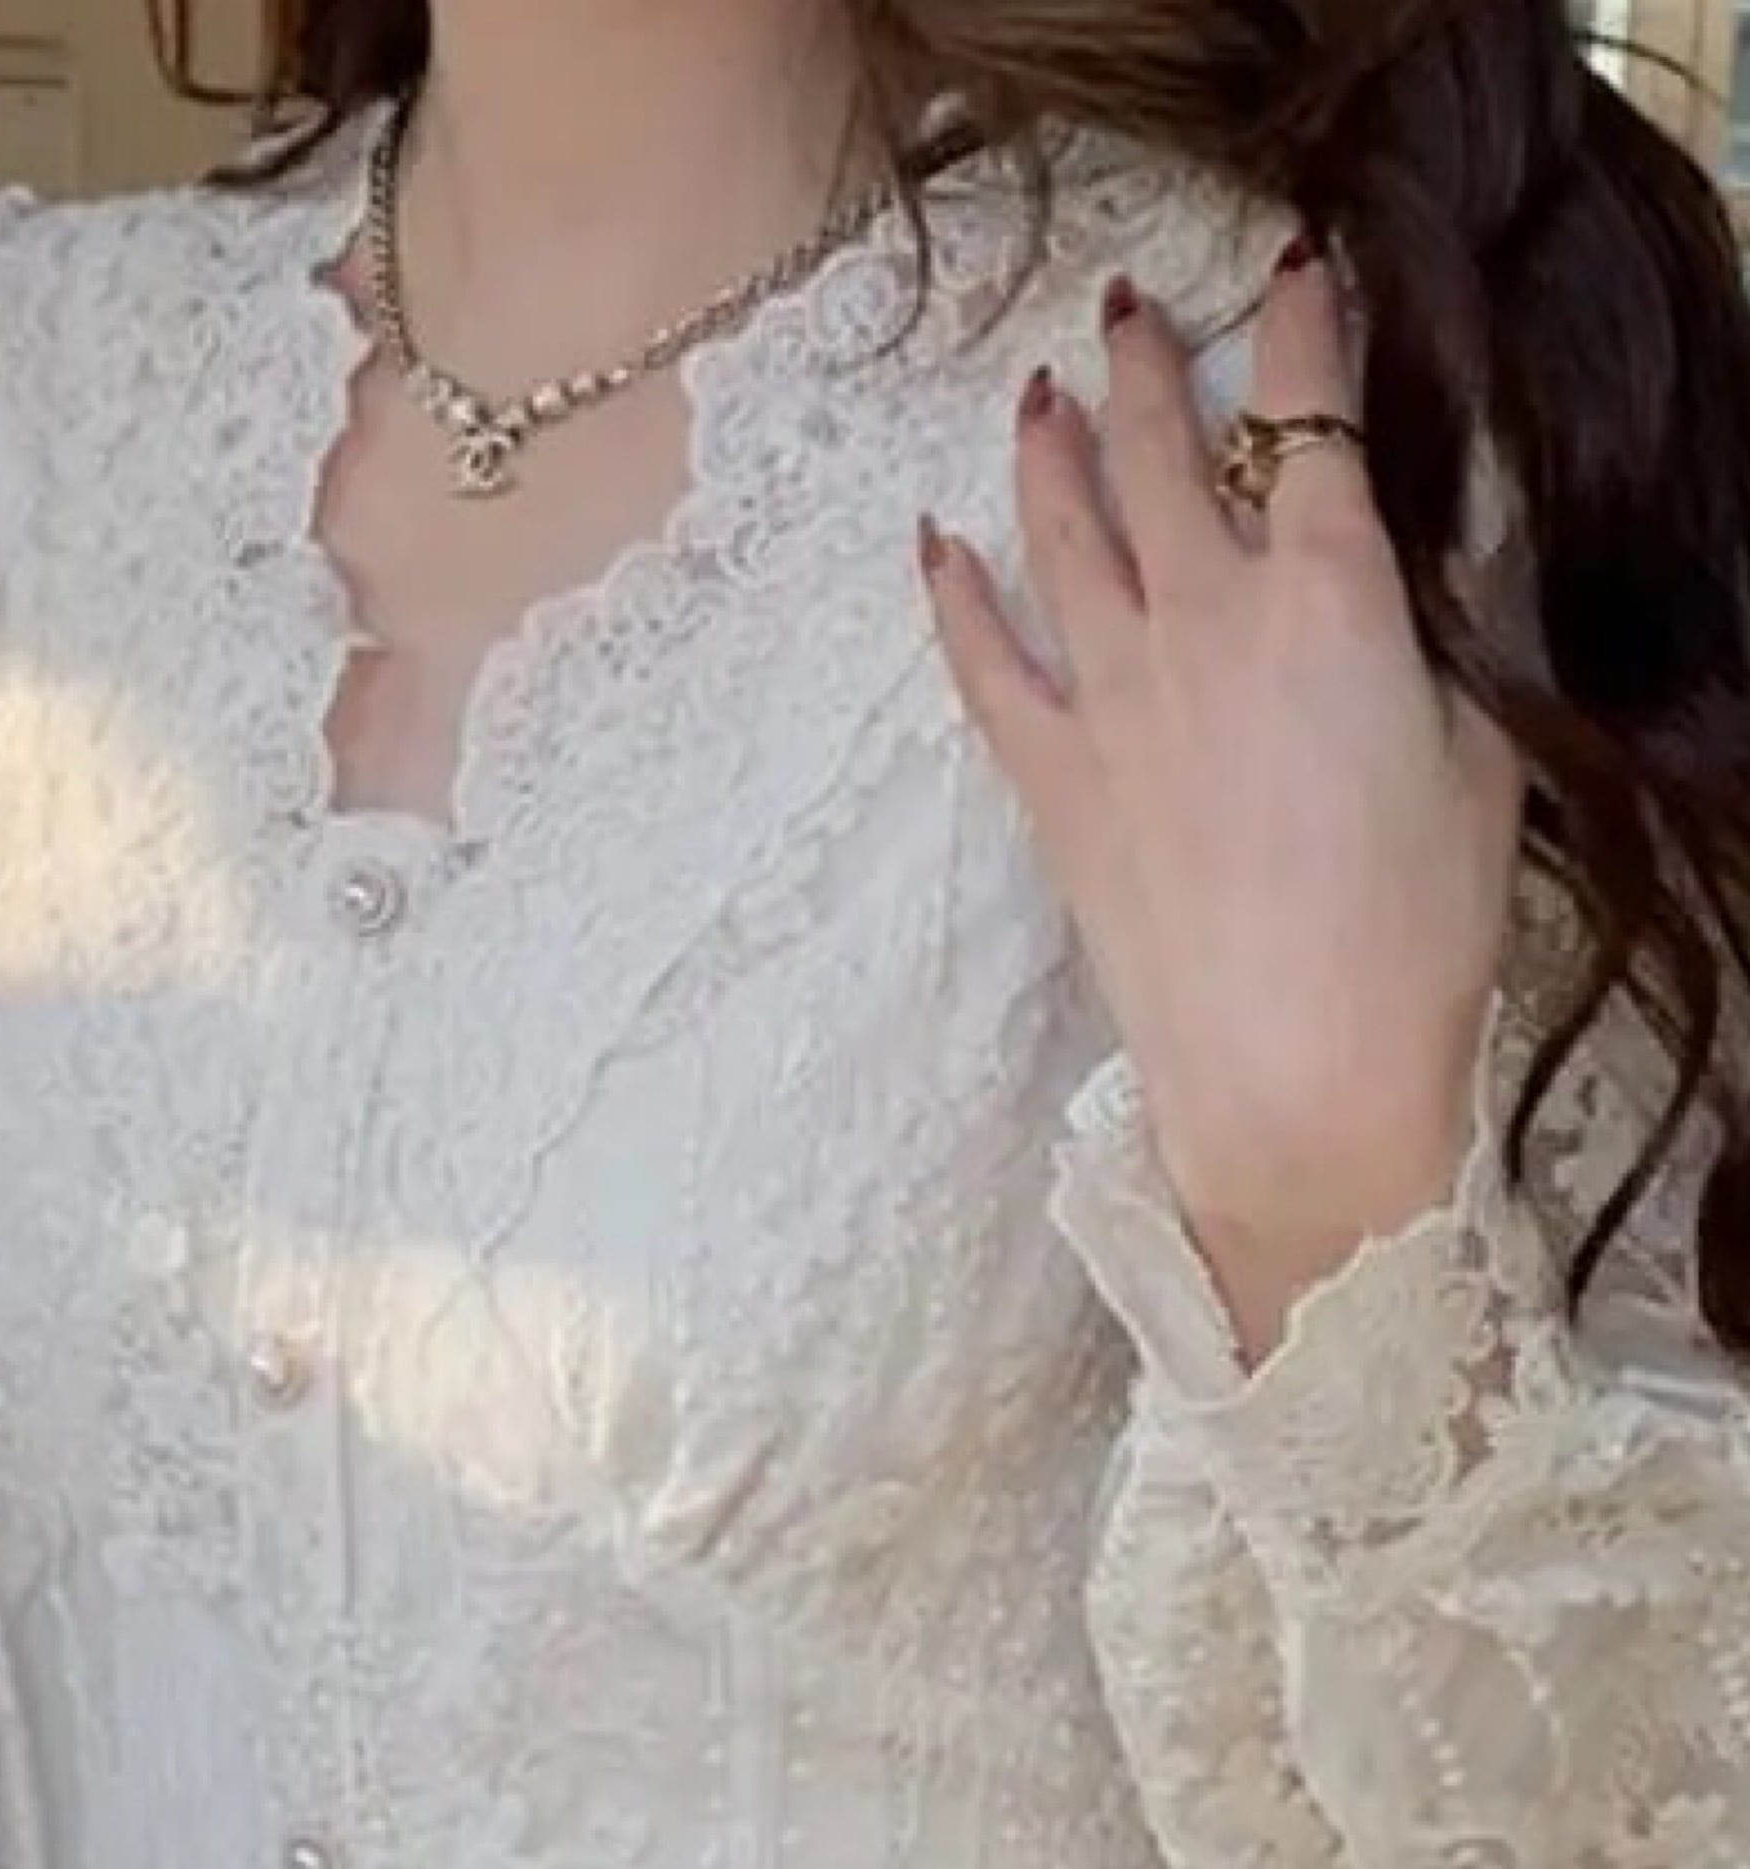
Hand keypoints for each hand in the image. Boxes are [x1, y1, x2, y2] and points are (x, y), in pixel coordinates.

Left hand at [924, 250, 1524, 1358]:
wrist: (1297, 1062)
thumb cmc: (1412, 920)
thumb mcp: (1472, 746)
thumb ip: (1428, 640)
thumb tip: (1404, 579)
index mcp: (1332, 592)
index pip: (1313, 415)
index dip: (1305, 329)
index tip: (1297, 273)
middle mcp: (1206, 619)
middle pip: (1164, 453)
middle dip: (1147, 367)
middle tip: (1127, 312)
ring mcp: (1114, 699)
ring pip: (1067, 534)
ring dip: (1050, 451)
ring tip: (1038, 394)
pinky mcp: (1052, 782)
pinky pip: (984, 663)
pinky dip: (953, 595)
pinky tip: (931, 543)